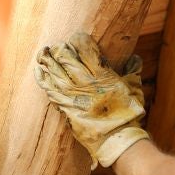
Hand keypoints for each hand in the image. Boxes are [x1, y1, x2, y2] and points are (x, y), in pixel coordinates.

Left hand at [35, 32, 149, 166]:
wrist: (117, 138)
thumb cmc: (128, 113)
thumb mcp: (134, 88)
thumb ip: (133, 71)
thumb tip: (134, 58)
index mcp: (103, 75)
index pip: (86, 51)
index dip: (79, 41)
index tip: (77, 37)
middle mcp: (86, 83)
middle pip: (67, 59)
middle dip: (61, 49)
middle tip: (57, 45)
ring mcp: (74, 95)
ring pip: (56, 72)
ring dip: (48, 61)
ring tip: (43, 53)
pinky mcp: (66, 107)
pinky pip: (50, 90)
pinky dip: (44, 80)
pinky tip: (39, 72)